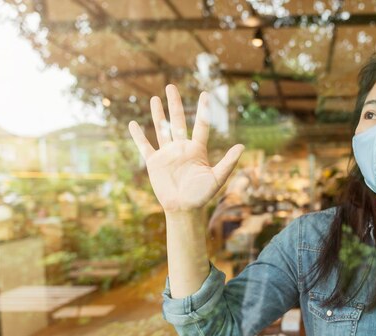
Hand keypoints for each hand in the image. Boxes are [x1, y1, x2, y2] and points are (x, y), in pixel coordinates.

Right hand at [128, 84, 244, 212]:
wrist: (184, 209)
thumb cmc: (202, 195)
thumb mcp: (217, 178)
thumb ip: (228, 162)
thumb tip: (242, 146)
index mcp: (197, 150)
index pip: (201, 125)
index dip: (203, 110)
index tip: (205, 94)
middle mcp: (182, 148)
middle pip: (178, 121)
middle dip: (174, 104)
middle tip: (171, 86)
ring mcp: (167, 154)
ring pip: (161, 129)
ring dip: (158, 114)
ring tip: (155, 98)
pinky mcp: (154, 163)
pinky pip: (145, 146)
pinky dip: (138, 136)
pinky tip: (133, 124)